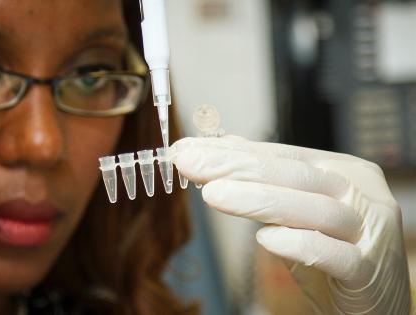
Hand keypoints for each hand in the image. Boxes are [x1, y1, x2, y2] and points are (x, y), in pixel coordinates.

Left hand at [172, 136, 413, 314]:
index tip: (187, 149)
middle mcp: (359, 194)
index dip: (232, 151)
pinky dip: (299, 244)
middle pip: (295, 174)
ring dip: (260, 199)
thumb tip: (224, 146)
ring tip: (212, 194)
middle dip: (237, 166)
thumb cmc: (334, 250)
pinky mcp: (368, 272)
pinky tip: (265, 239)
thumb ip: (267, 180)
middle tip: (189, 162)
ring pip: (315, 209)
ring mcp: (368, 231)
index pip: (280, 155)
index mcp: (341, 171)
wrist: (375, 299)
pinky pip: (335, 254)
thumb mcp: (297, 211)